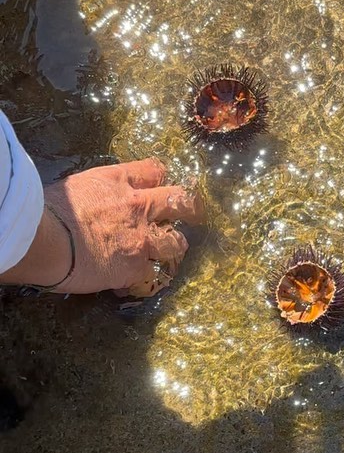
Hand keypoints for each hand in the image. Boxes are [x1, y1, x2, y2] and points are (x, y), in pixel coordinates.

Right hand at [0, 158, 204, 295]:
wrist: (44, 240)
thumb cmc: (48, 210)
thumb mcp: (75, 186)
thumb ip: (96, 192)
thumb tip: (93, 201)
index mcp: (119, 181)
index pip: (155, 171)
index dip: (162, 180)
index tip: (160, 188)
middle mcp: (138, 207)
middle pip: (181, 201)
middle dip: (188, 208)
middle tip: (189, 215)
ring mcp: (141, 239)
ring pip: (177, 242)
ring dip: (172, 247)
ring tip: (164, 252)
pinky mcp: (136, 268)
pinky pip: (152, 275)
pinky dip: (143, 278)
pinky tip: (131, 281)